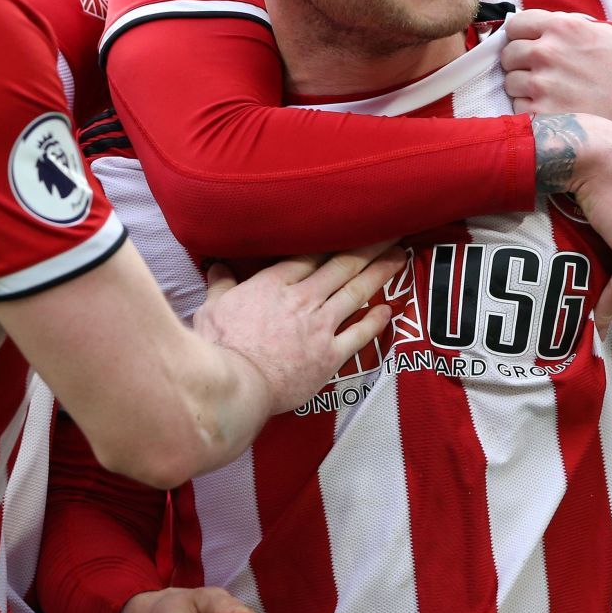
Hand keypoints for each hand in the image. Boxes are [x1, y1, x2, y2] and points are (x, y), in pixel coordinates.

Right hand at [193, 243, 402, 414]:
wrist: (238, 384)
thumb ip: (221, 284)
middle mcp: (303, 299)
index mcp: (274, 283)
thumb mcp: (212, 307)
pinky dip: (376, 321)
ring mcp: (320, 326)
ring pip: (356, 292)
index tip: (350, 228)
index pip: (311, 255)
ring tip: (399, 257)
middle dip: (368, 246)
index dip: (332, 239)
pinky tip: (389, 309)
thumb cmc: (220, 346)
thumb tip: (217, 265)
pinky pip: (359, 334)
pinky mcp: (330, 356)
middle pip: (342, 265)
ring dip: (380, 272)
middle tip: (389, 231)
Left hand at [501, 10, 611, 151]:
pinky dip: (530, 111)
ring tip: (551, 94)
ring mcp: (542, 84)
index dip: (520, 37)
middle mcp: (548, 52)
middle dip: (520, 64)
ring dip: (524, 89)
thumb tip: (536, 26)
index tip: (526, 46)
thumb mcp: (602, 34)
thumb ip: (566, 26)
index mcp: (563, 27)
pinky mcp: (540, 113)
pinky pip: (518, 108)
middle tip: (540, 74)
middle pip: (508, 54)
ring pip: (510, 82)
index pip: (516, 25)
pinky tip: (554, 110)